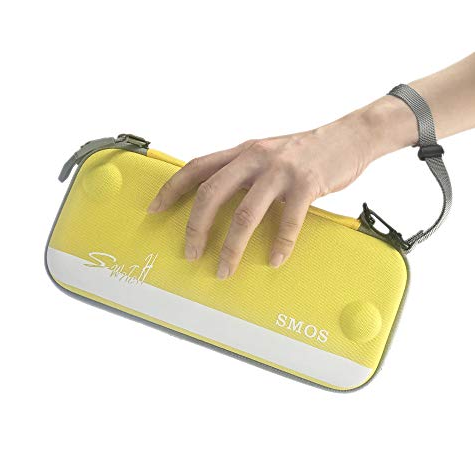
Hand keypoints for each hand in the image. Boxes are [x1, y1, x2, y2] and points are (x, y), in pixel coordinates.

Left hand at [147, 99, 416, 278]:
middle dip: (196, 227)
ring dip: (231, 247)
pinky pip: (288, 220)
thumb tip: (219, 202)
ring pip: (245, 213)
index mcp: (242, 152)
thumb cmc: (304, 151)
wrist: (349, 136)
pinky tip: (274, 260)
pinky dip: (280, 244)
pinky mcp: (306, 183)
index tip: (154, 209)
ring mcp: (281, 170)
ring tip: (224, 269)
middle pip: (212, 193)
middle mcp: (255, 157)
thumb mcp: (266, 154)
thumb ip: (243, 173)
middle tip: (191, 254)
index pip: (196, 167)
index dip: (172, 188)